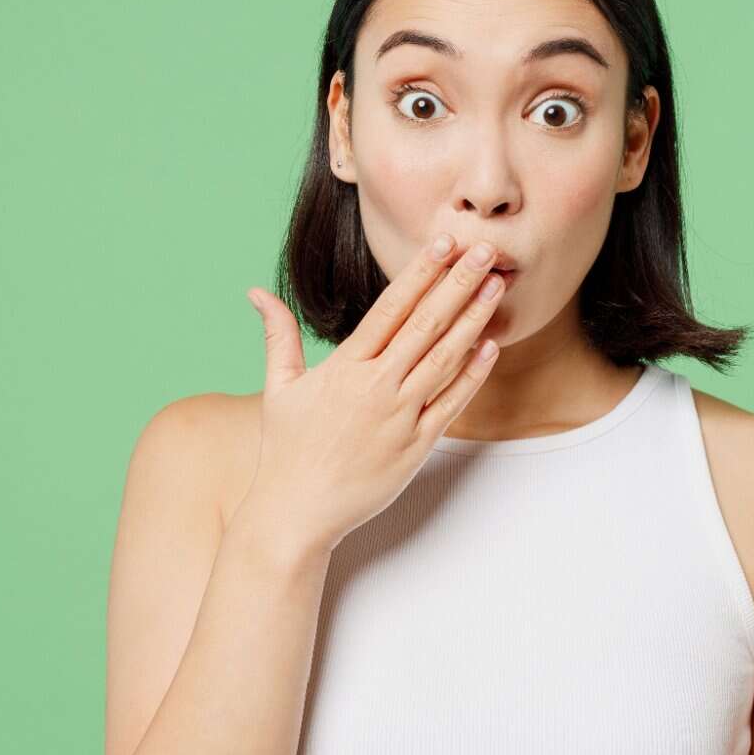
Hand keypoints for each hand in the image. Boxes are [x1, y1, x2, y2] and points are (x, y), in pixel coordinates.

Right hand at [234, 233, 507, 561]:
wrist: (297, 512)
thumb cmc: (286, 450)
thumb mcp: (279, 387)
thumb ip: (278, 334)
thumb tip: (257, 292)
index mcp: (345, 367)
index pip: (391, 307)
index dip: (421, 272)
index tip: (444, 243)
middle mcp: (377, 386)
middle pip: (426, 324)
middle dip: (459, 283)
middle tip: (486, 250)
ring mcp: (400, 416)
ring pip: (445, 358)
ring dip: (474, 319)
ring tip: (496, 286)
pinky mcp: (417, 446)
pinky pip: (452, 404)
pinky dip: (473, 374)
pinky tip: (491, 347)